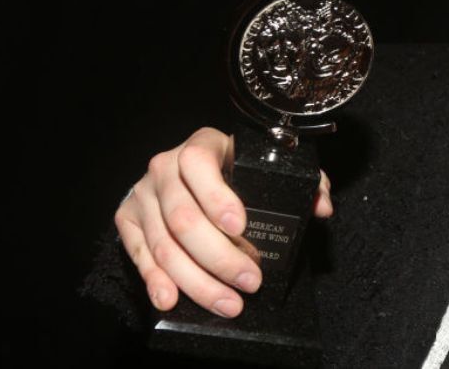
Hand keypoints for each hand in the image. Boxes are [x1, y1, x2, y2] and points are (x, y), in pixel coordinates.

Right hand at [113, 127, 333, 316]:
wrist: (184, 170)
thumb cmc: (235, 169)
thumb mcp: (267, 166)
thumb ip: (303, 181)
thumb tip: (321, 206)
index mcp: (201, 145)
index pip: (199, 164)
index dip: (217, 197)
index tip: (241, 228)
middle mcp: (164, 167)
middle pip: (183, 218)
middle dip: (219, 257)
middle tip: (250, 281)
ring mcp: (144, 194)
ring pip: (164, 244)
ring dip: (197, 280)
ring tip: (228, 302)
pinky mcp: (128, 218)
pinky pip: (139, 254)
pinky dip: (155, 280)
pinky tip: (171, 299)